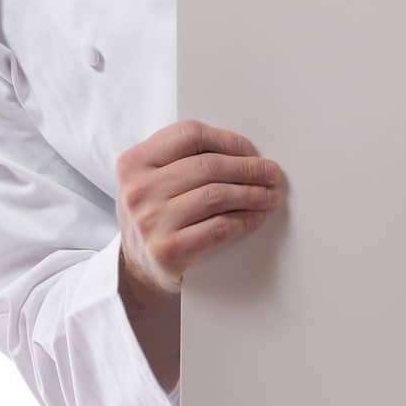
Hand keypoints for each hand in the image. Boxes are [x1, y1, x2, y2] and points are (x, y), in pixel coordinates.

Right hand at [116, 120, 284, 295]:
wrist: (135, 270)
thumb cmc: (153, 215)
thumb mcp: (151, 178)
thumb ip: (181, 158)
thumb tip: (241, 151)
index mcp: (134, 161)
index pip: (190, 135)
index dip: (227, 140)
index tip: (250, 150)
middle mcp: (139, 189)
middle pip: (208, 166)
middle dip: (248, 168)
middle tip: (271, 173)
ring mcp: (151, 221)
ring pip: (217, 195)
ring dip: (252, 194)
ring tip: (270, 195)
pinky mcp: (168, 250)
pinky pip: (219, 227)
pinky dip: (244, 220)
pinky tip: (256, 216)